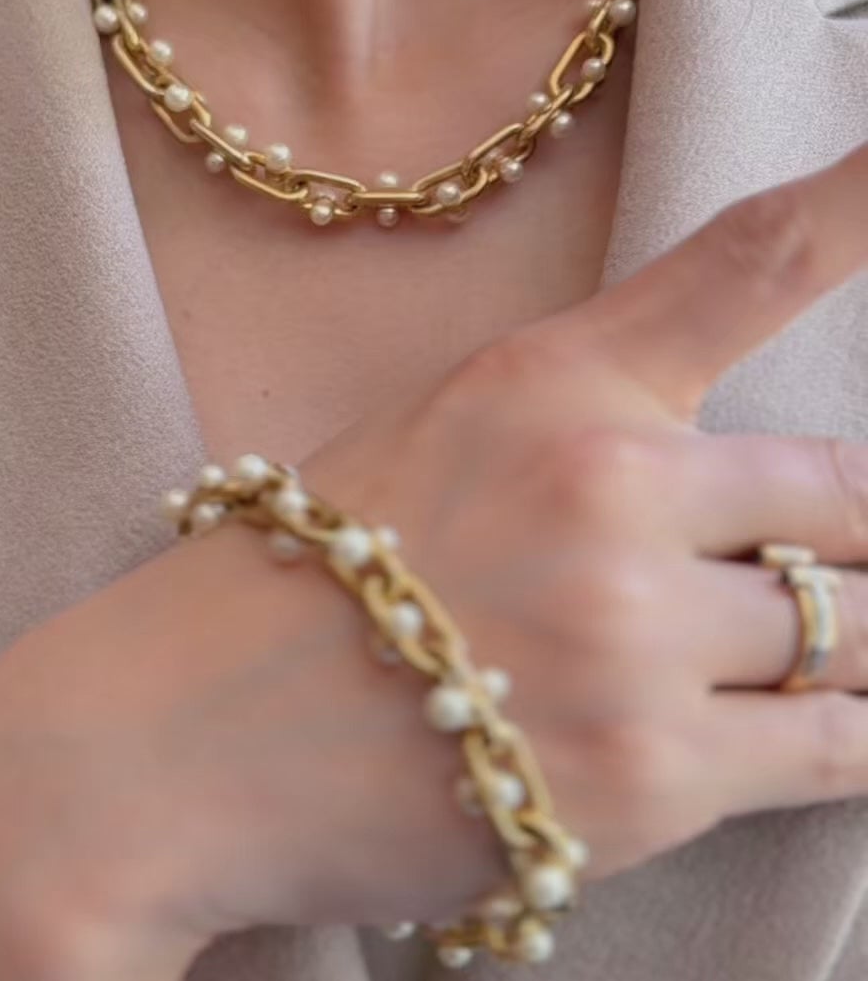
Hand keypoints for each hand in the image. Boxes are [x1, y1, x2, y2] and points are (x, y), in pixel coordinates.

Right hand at [146, 140, 867, 943]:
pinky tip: (797, 736)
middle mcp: (608, 493)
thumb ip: (591, 408)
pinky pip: (834, 752)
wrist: (180, 744)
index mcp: (554, 385)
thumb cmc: (306, 578)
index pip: (752, 260)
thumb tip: (732, 457)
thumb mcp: (438, 432)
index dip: (866, 196)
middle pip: (851, 498)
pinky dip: (839, 743)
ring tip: (750, 664)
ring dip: (837, 652)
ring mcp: (631, 641)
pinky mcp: (645, 784)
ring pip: (856, 632)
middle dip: (843, 546)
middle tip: (781, 576)